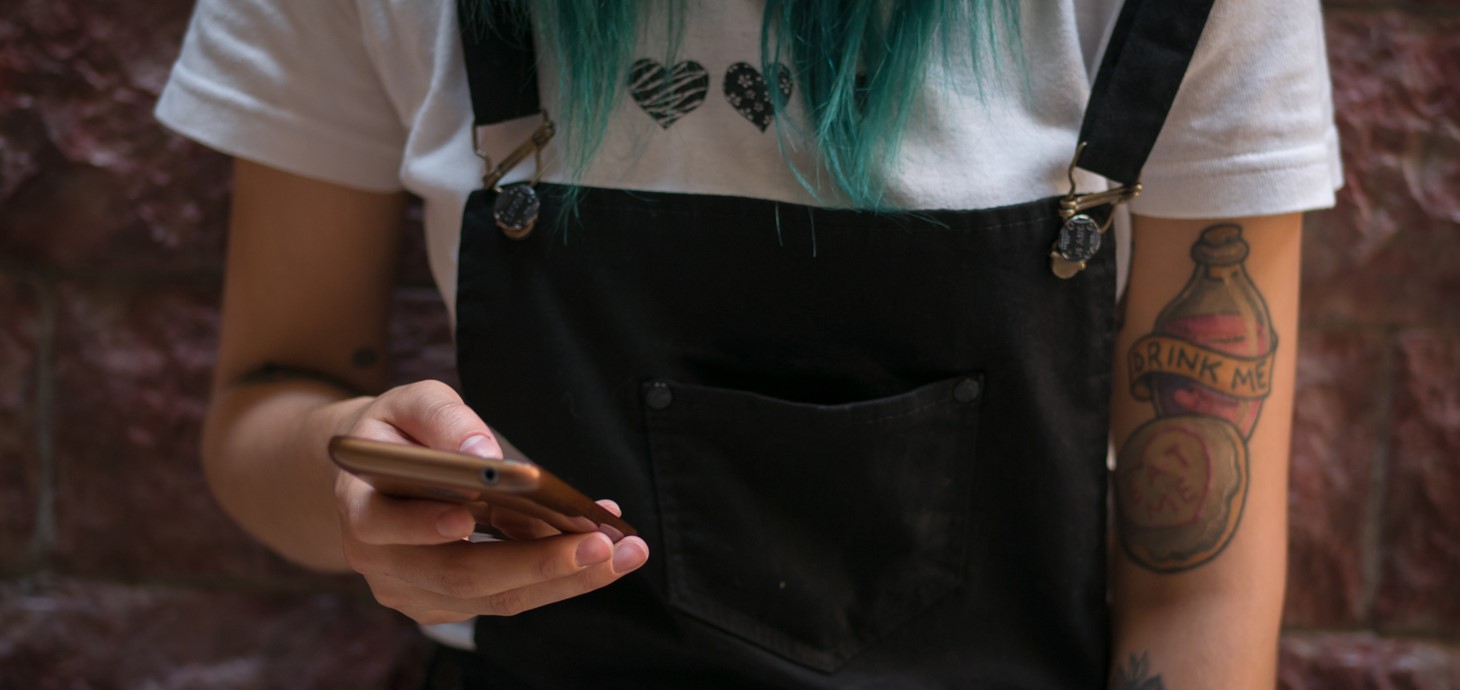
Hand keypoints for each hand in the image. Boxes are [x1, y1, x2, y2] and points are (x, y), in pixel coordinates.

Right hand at [333, 380, 648, 623]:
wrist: (381, 472)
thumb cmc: (401, 432)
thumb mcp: (411, 403)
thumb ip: (443, 420)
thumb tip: (483, 454)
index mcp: (360, 508)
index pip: (383, 526)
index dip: (422, 526)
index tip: (466, 515)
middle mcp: (383, 562)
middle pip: (459, 576)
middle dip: (535, 562)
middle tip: (600, 543)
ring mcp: (417, 592)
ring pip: (496, 597)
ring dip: (566, 577)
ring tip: (623, 551)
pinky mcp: (451, 604)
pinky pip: (510, 597)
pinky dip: (561, 576)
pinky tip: (604, 552)